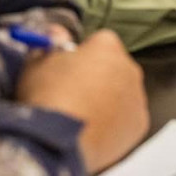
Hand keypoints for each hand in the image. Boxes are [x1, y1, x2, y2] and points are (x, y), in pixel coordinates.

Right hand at [17, 30, 148, 174]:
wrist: (58, 141)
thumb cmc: (47, 97)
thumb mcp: (36, 64)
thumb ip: (50, 44)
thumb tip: (56, 33)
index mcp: (107, 46)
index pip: (99, 41)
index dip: (81, 54)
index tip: (66, 67)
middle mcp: (129, 68)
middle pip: (114, 67)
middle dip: (98, 76)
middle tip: (72, 94)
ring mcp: (138, 97)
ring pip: (123, 93)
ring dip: (107, 100)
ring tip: (79, 117)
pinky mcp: (139, 124)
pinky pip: (127, 118)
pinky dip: (114, 123)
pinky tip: (92, 132)